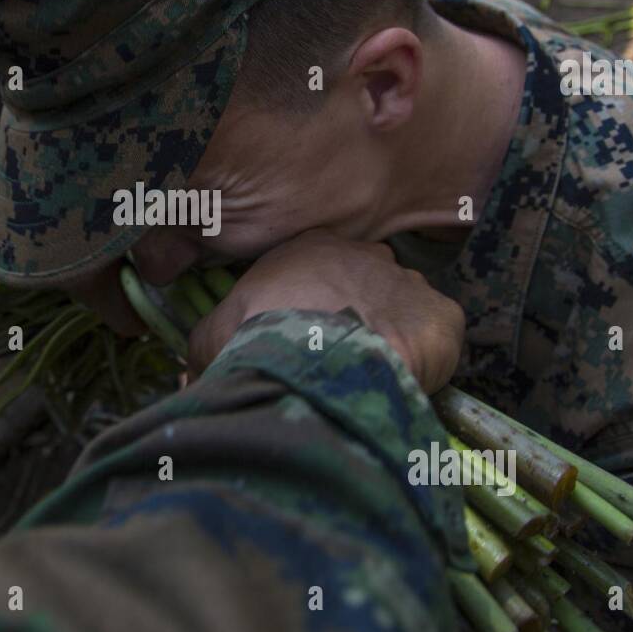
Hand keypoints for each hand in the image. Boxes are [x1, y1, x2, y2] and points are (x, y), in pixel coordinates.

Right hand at [187, 229, 464, 392]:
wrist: (315, 361)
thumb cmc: (258, 336)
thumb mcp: (213, 337)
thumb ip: (205, 349)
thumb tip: (190, 378)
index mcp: (312, 248)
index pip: (315, 271)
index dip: (306, 308)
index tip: (298, 340)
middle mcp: (367, 253)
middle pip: (363, 285)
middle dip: (352, 320)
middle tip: (333, 363)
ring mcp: (409, 282)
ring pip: (401, 312)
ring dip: (388, 340)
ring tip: (369, 379)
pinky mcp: (442, 316)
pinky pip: (435, 339)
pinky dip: (423, 361)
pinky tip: (403, 383)